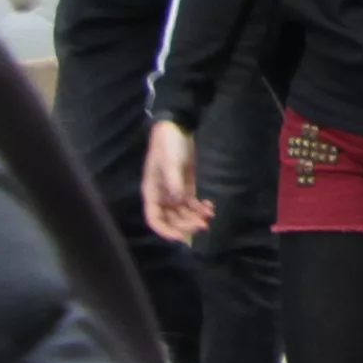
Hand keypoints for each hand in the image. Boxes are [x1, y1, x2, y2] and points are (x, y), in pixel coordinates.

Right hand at [141, 117, 208, 244]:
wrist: (178, 125)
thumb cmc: (169, 143)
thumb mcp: (170, 161)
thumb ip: (174, 182)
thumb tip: (178, 201)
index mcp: (152, 191)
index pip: (154, 218)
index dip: (165, 230)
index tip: (180, 237)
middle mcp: (162, 195)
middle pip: (170, 219)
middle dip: (185, 225)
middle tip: (202, 225)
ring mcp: (175, 191)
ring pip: (182, 213)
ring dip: (194, 218)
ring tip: (209, 216)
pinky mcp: (187, 185)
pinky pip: (192, 203)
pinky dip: (200, 208)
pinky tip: (210, 208)